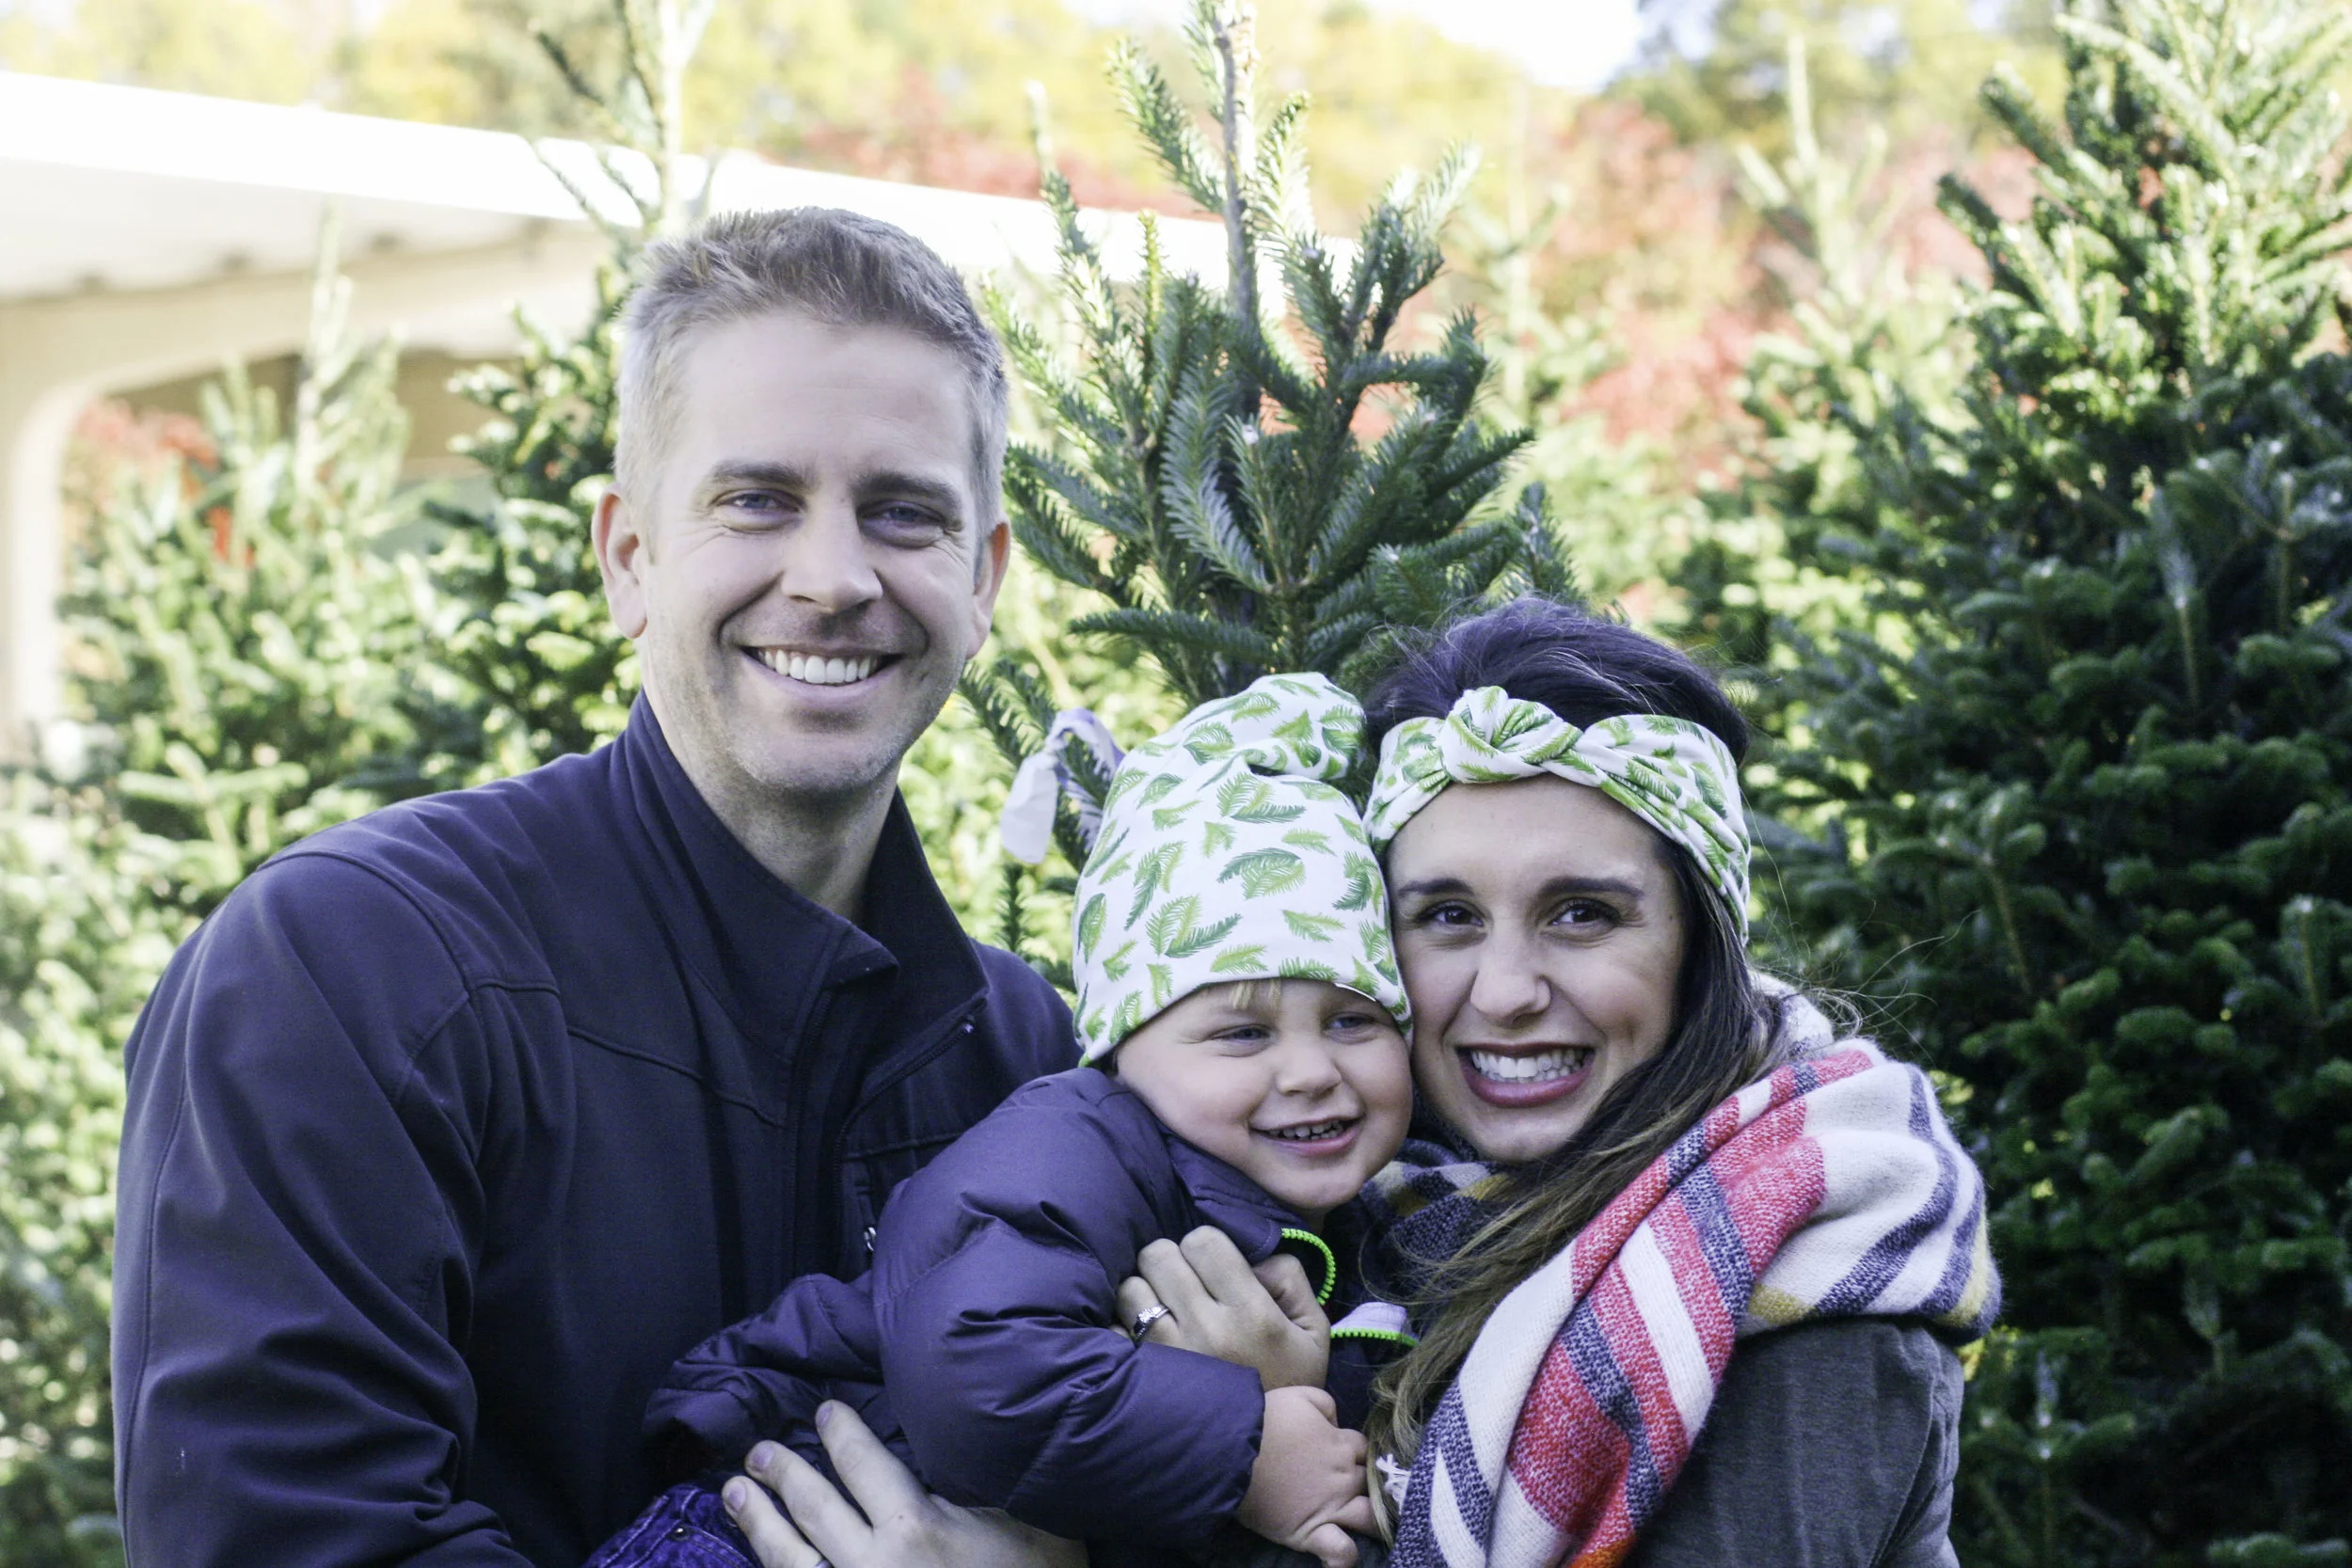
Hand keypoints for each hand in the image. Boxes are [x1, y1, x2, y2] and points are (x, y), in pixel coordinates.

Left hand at [722, 1401, 1086, 1567]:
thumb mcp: (1031, 1523)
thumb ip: (991, 1479)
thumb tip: (975, 1429)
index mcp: (914, 1529)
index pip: (862, 1463)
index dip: (839, 1433)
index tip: (823, 1412)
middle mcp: (871, 1566)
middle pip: (813, 1508)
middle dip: (782, 1475)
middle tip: (756, 1452)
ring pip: (789, 1560)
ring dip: (758, 1524)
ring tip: (734, 1494)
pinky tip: (763, 1561)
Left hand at [1115, 1226, 1329, 1389]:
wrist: (1264, 1457)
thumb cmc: (1289, 1385)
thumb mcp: (1313, 1331)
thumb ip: (1290, 1279)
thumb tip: (1252, 1257)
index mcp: (1250, 1312)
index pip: (1203, 1240)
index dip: (1206, 1246)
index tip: (1212, 1265)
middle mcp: (1205, 1327)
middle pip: (1158, 1254)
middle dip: (1171, 1261)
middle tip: (1185, 1283)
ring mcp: (1168, 1355)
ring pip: (1131, 1287)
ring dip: (1145, 1291)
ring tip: (1165, 1310)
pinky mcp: (1141, 1378)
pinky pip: (1113, 1328)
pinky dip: (1124, 1327)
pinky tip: (1146, 1338)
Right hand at [1235, 1385, 1373, 1567]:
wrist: (1234, 1449)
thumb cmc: (1265, 1420)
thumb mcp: (1300, 1396)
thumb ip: (1327, 1406)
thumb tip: (1336, 1424)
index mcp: (1341, 1444)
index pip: (1364, 1450)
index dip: (1354, 1452)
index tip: (1340, 1455)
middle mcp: (1344, 1477)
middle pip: (1368, 1481)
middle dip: (1361, 1482)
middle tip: (1344, 1485)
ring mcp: (1331, 1507)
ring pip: (1369, 1518)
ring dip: (1371, 1520)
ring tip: (1362, 1524)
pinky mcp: (1311, 1532)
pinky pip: (1340, 1551)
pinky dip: (1344, 1557)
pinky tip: (1341, 1559)